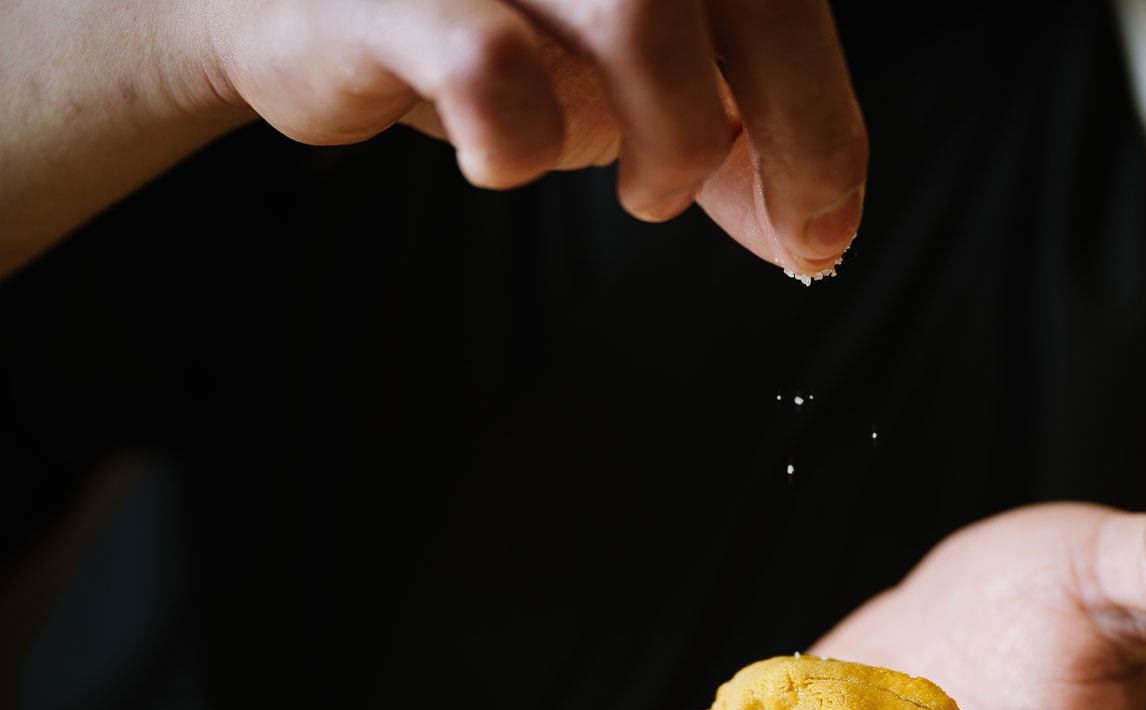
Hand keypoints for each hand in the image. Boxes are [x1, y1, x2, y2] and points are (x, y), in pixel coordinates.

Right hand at [212, 0, 866, 277]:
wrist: (303, 10)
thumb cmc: (487, 28)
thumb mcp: (631, 83)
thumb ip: (729, 141)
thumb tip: (815, 237)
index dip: (829, 119)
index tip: (824, 228)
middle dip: (798, 135)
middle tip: (785, 231)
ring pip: (644, 15)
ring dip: (676, 140)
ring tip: (649, 194)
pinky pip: (488, 62)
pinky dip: (523, 140)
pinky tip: (506, 162)